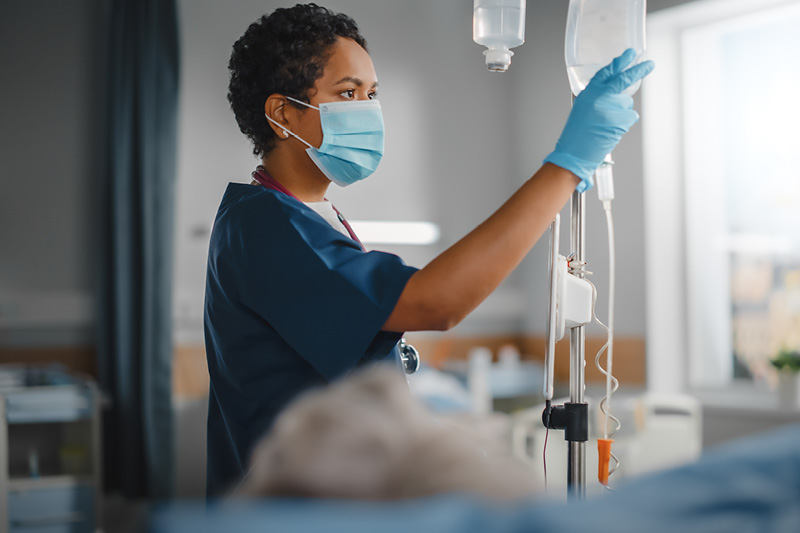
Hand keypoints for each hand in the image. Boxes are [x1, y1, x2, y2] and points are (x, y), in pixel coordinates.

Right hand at [544, 49, 654, 191]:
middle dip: (639, 71)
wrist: (575, 153)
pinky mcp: (620, 120)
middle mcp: (600, 97)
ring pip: (627, 103)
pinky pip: (630, 116)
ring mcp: (611, 108)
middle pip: (624, 80)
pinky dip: (624, 123)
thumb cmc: (576, 134)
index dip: (619, 62)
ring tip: (607, 124)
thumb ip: (595, 97)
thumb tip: (612, 91)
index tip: (630, 54)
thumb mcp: (581, 109)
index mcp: (588, 93)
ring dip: (622, 112)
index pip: (606, 72)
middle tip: (650, 64)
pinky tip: (612, 129)